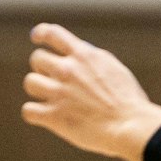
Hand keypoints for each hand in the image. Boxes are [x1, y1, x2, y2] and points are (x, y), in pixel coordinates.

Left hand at [21, 23, 160, 160]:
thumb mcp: (114, 69)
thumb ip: (91, 61)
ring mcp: (59, 93)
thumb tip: (76, 55)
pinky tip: (43, 116)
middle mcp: (67, 71)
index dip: (41, 33)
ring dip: (38, 89)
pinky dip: (34, 113)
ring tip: (50, 98)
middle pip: (37, 59)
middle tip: (54, 80)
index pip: (52, 33)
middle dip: (43, 68)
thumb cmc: (129, 102)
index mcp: (83, 56)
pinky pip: (28, 111)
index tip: (36, 38)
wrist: (131, 127)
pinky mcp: (54, 116)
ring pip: (30, 82)